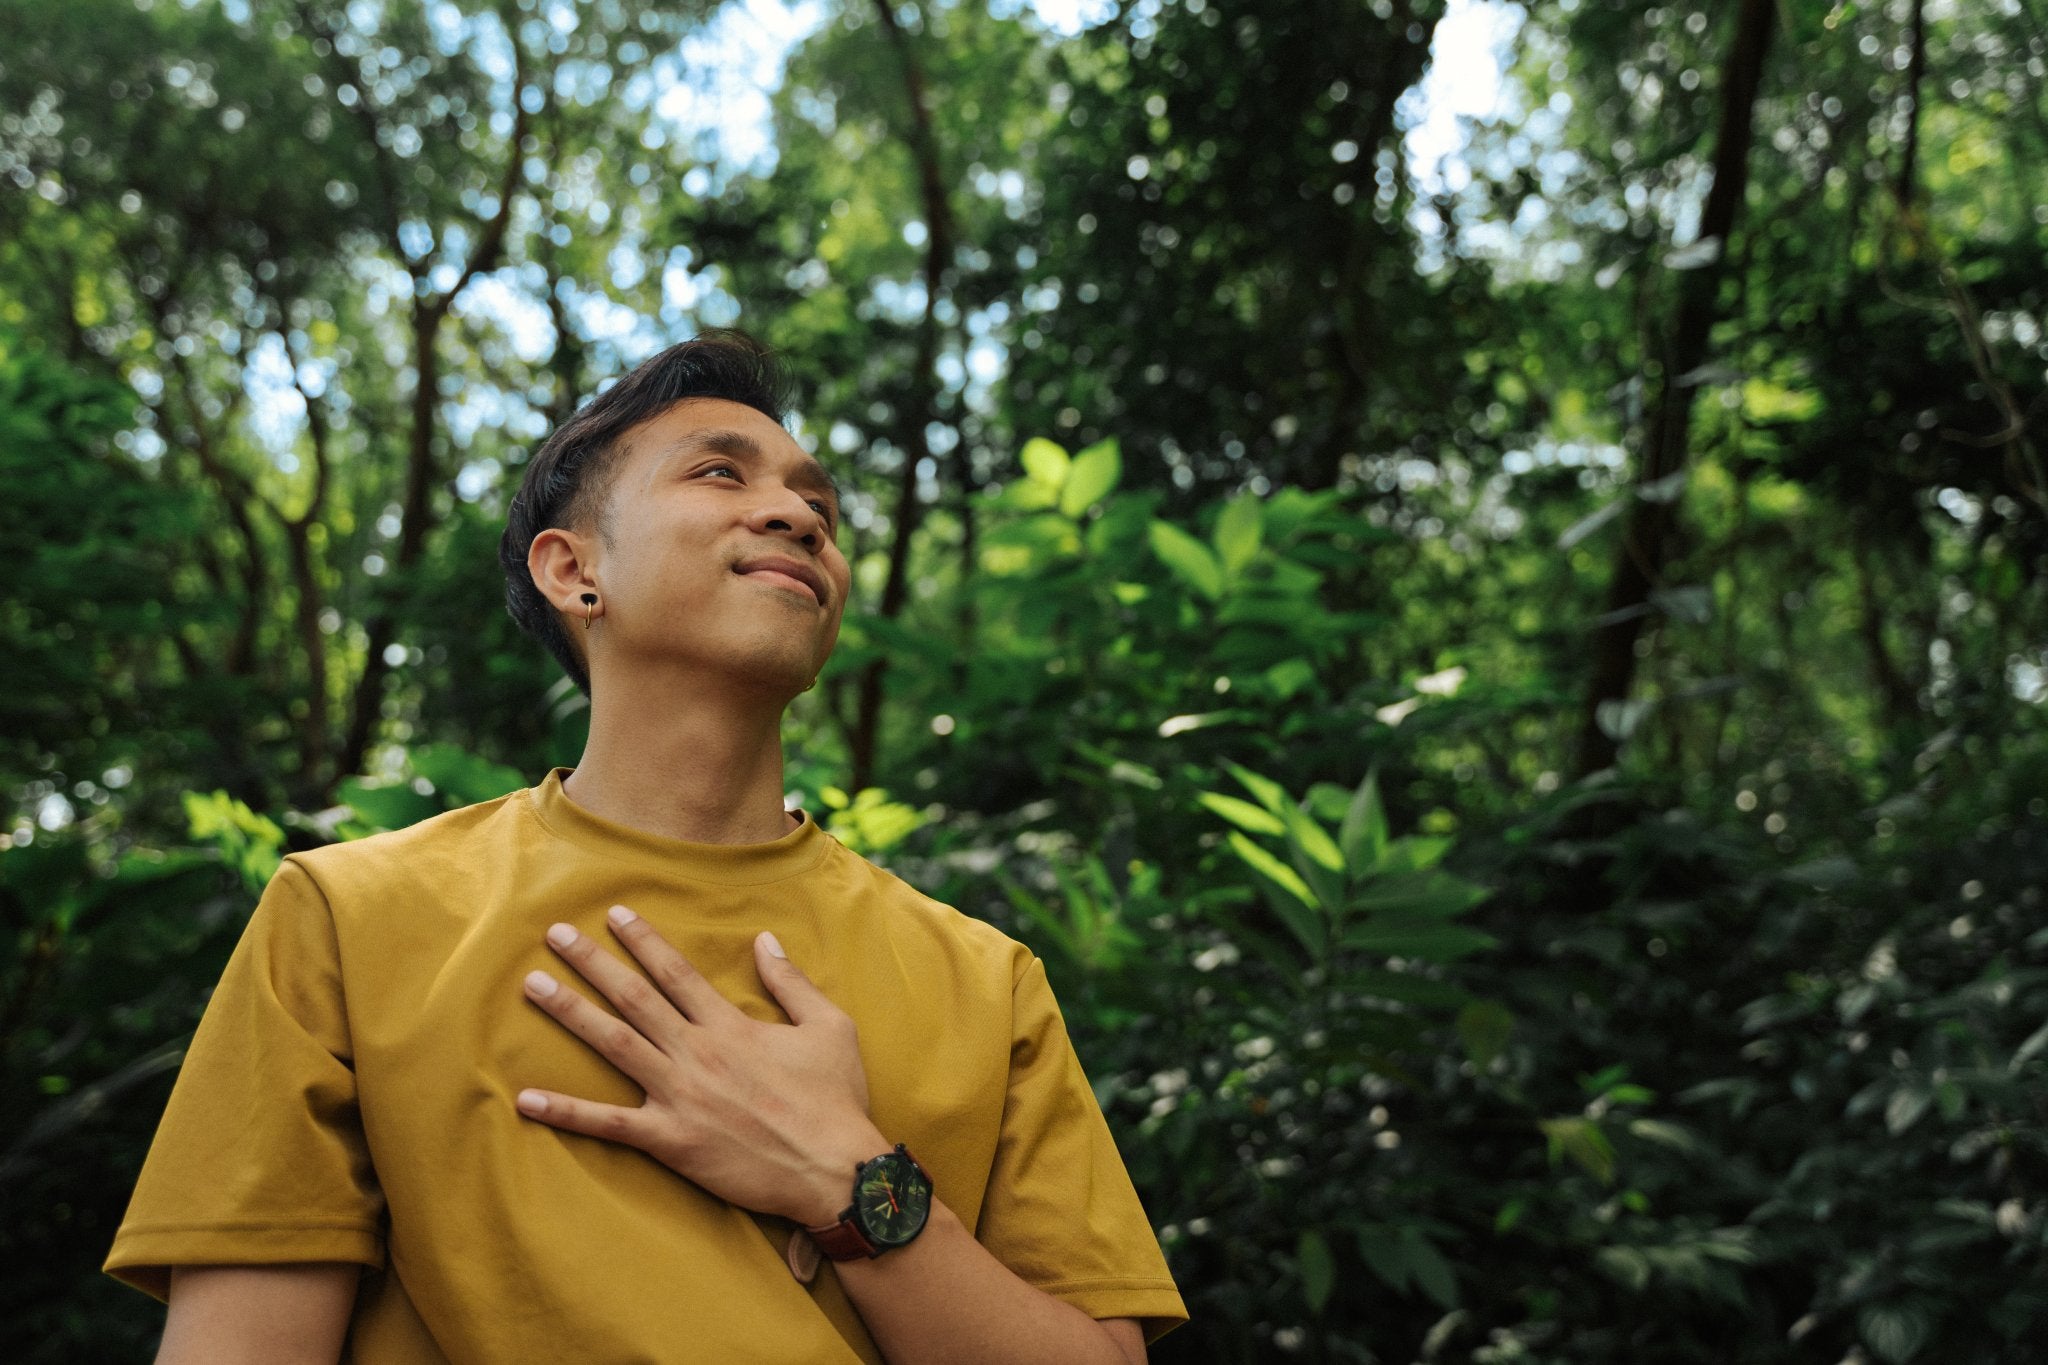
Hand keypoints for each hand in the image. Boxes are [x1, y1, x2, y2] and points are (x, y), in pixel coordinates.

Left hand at [514, 906, 885, 1225]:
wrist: (834, 1170)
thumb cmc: (835, 1099)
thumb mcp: (830, 1027)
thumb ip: (791, 982)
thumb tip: (765, 940)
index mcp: (731, 1025)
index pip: (675, 972)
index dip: (643, 940)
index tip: (613, 914)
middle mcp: (698, 1052)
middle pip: (633, 997)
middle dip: (591, 961)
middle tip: (554, 934)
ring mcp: (679, 1096)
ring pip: (614, 1044)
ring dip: (570, 1012)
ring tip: (533, 985)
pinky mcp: (671, 1140)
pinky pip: (608, 1124)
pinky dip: (566, 1111)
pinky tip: (526, 1098)